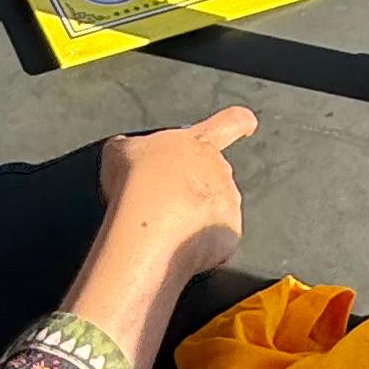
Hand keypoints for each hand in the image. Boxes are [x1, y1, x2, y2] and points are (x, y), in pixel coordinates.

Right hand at [97, 105, 255, 285]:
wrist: (149, 225)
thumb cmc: (137, 182)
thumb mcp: (122, 150)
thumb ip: (133, 147)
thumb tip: (125, 151)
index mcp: (198, 144)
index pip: (230, 123)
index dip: (239, 122)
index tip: (246, 123)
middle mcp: (220, 171)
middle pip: (215, 176)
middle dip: (195, 189)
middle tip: (165, 202)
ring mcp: (229, 204)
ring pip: (215, 211)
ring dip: (195, 218)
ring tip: (164, 227)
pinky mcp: (229, 235)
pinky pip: (216, 240)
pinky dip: (199, 246)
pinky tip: (174, 246)